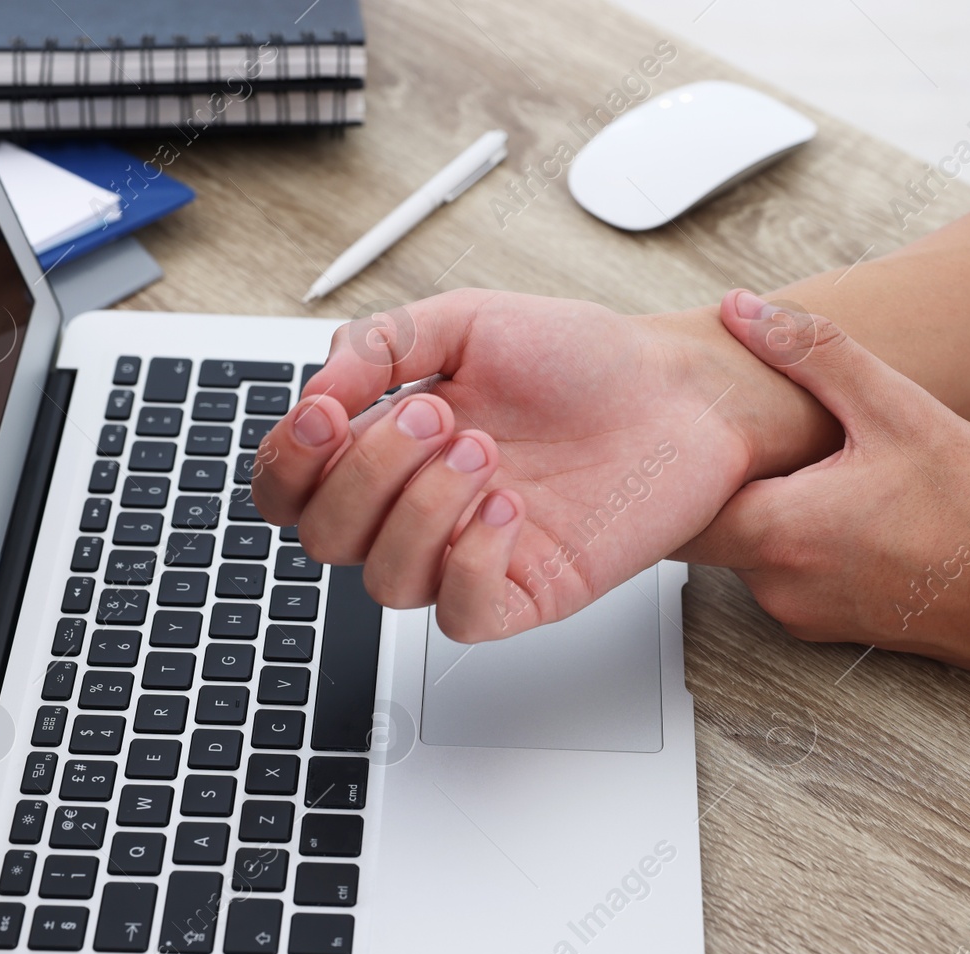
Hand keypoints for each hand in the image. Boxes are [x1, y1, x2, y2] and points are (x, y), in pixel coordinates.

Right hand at [251, 289, 837, 641]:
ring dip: (421, 509)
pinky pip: (460, 614)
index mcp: (390, 448)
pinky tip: (510, 506)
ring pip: (385, 583)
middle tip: (436, 416)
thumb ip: (380, 345)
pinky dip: (470, 559)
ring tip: (484, 450)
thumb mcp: (467, 322)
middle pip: (325, 539)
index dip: (290, 462)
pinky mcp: (525, 592)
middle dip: (366, 475)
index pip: (293, 488)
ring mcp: (469, 555)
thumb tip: (316, 390)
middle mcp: (419, 509)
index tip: (329, 413)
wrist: (679, 391)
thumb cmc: (582, 360)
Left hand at [681, 291, 969, 678]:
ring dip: (766, 502)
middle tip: (749, 424)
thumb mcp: (898, 409)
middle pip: (705, 523)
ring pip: (746, 546)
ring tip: (814, 458)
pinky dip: (798, 533)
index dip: (673, 458)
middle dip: (723, 473)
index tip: (687, 420)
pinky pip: (785, 570)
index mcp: (776, 533)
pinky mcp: (827, 626)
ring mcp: (799, 614)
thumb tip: (743, 310)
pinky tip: (847, 500)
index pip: (671, 504)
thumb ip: (811, 353)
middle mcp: (774, 586)